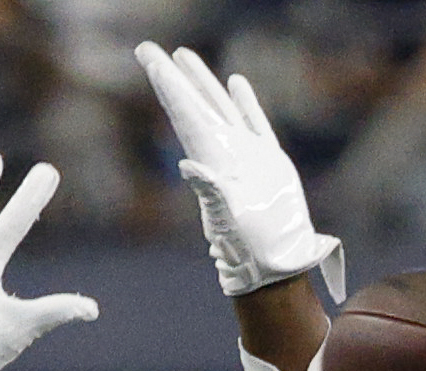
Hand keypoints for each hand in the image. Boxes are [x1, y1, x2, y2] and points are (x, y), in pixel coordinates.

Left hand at [135, 42, 343, 301]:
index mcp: (212, 162)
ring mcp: (247, 156)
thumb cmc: (250, 249)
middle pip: (195, 105)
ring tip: (185, 56)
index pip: (184, 115)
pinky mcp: (270, 161)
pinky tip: (235, 80)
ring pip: (221, 107)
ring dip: (203, 83)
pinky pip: (255, 122)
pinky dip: (245, 102)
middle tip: (150, 50)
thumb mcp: (227, 221)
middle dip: (175, 78)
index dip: (167, 87)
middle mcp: (225, 154)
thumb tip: (189, 166)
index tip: (148, 61)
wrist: (276, 264)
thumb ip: (211, 193)